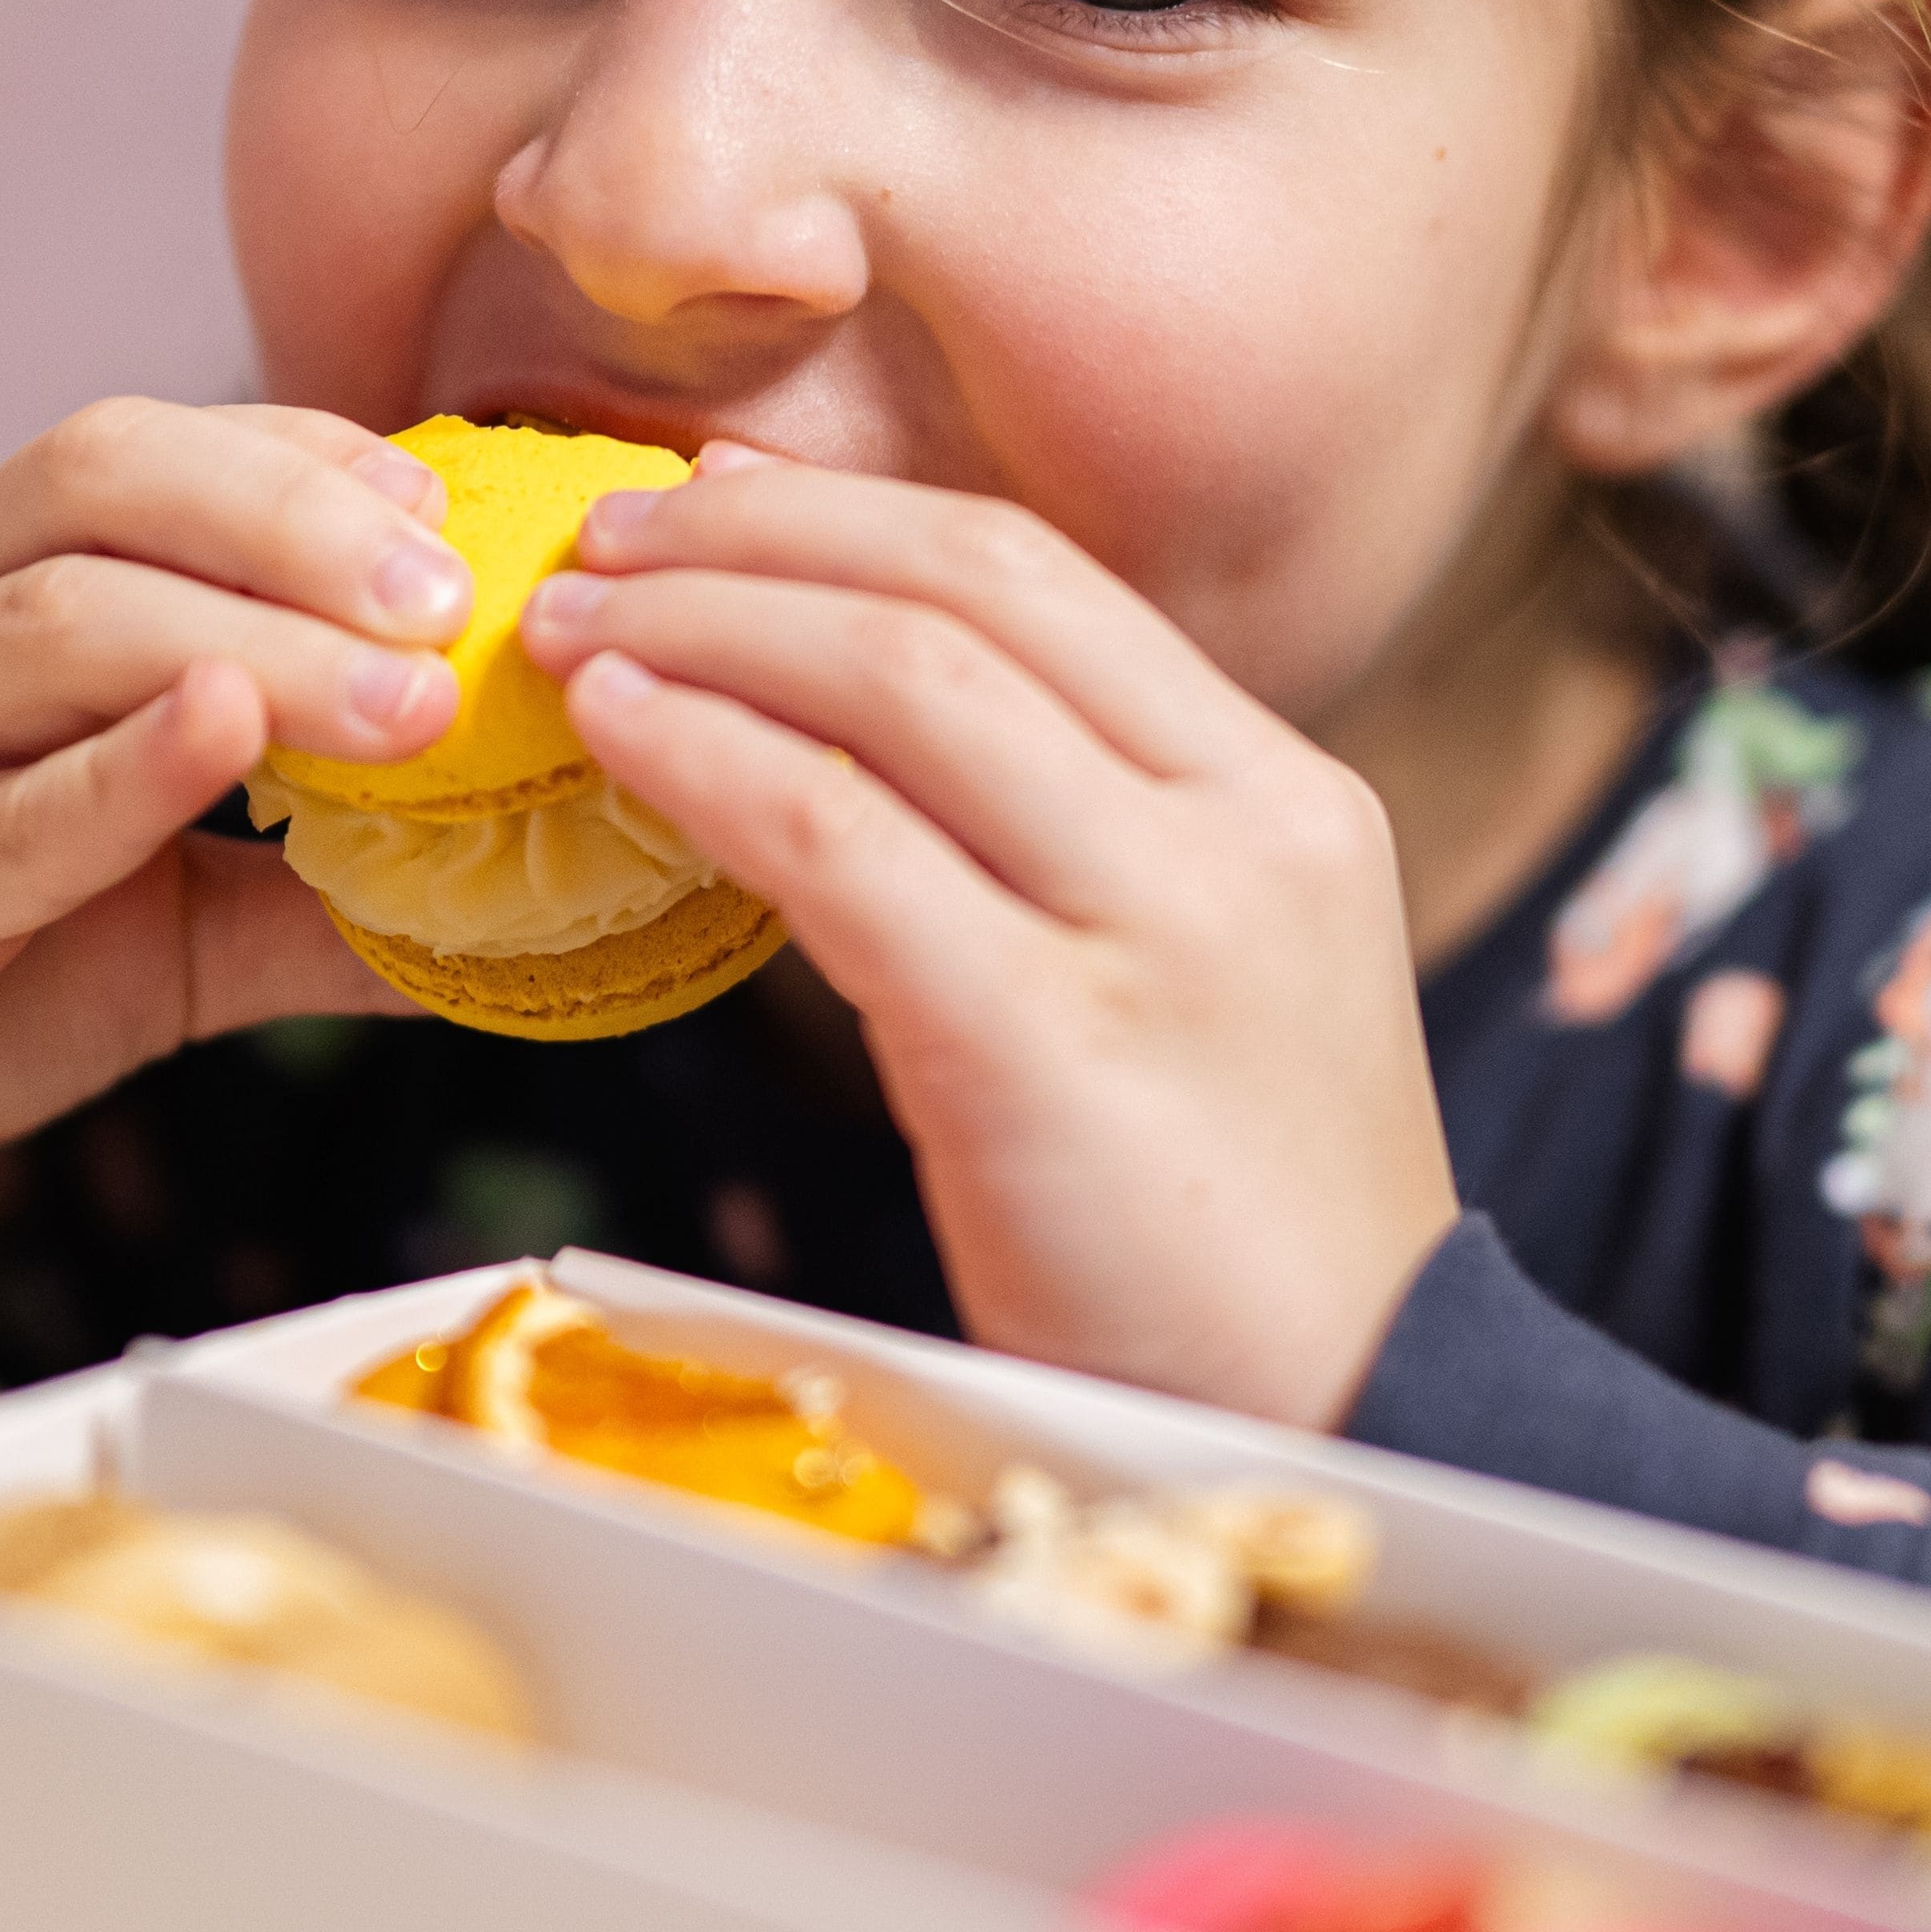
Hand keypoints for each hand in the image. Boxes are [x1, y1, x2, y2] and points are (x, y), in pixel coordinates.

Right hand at [0, 401, 461, 1286]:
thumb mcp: (150, 937)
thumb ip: (314, 904)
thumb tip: (525, 914)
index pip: (164, 455)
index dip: (317, 462)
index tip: (467, 520)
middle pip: (105, 478)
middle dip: (295, 516)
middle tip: (457, 599)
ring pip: (56, 621)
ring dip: (251, 642)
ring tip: (407, 704)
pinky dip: (112, 770)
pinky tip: (221, 736)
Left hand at [526, 452, 1462, 1431]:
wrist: (1355, 1425)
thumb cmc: (1235, 1244)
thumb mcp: (1206, 989)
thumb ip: (1084, 856)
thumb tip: (851, 740)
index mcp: (1286, 798)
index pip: (1050, 579)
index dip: (857, 518)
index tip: (716, 506)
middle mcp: (1243, 830)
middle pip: (972, 589)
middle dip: (762, 537)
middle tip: (607, 536)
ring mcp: (1159, 931)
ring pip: (898, 680)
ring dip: (706, 626)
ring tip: (575, 628)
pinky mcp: (1050, 1045)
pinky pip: (841, 841)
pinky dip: (707, 761)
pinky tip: (619, 737)